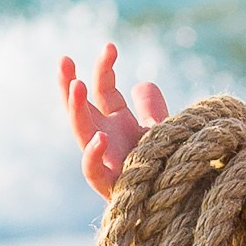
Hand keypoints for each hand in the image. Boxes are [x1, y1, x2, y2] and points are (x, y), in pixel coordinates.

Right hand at [60, 44, 169, 198]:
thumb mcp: (164, 129)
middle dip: (69, 85)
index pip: (102, 91)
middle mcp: (106, 140)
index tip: (110, 46)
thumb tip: (143, 83)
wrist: (181, 198)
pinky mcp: (113, 186)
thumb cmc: (170, 164)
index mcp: (116, 123)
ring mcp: (107, 162)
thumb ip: (152, 107)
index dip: (104, 69)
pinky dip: (93, 155)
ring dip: (76, 110)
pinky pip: (94, 173)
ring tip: (76, 86)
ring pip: (82, 134)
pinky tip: (100, 137)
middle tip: (63, 60)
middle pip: (80, 110)